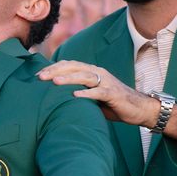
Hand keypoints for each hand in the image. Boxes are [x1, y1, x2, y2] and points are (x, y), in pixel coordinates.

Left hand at [38, 60, 156, 126]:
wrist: (139, 109)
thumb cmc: (113, 104)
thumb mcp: (92, 97)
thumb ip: (78, 94)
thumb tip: (56, 100)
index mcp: (91, 72)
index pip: (69, 66)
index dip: (53, 68)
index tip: (37, 75)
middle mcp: (98, 73)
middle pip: (74, 68)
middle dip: (56, 71)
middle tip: (40, 77)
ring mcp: (107, 82)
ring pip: (85, 76)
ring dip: (68, 79)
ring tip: (54, 82)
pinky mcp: (114, 94)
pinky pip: (99, 92)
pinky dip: (86, 93)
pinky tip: (75, 96)